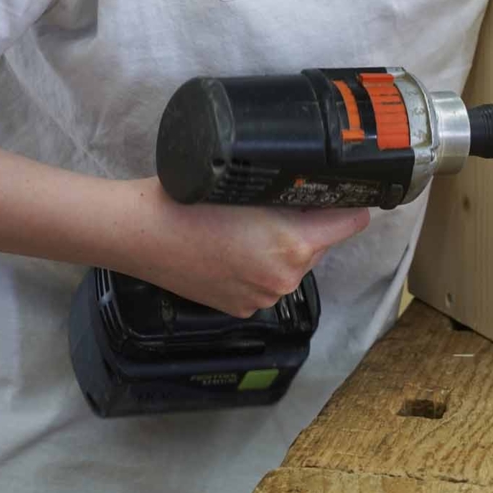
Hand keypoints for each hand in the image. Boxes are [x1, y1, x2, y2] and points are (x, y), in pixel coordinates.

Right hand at [115, 179, 370, 315]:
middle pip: (320, 243)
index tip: (346, 189)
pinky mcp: (239, 308)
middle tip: (278, 198)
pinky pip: (266, 280)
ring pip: (292, 262)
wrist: (141, 232)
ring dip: (283, 244)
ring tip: (247, 222)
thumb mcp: (250, 183)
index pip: (351, 222)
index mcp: (295, 246)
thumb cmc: (189, 200)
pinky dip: (258, 263)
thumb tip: (320, 187)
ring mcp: (261, 298)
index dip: (350, 202)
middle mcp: (285, 279)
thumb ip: (292, 192)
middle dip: (308, 223)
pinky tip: (232, 245)